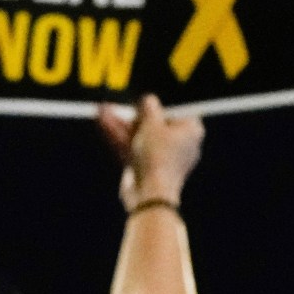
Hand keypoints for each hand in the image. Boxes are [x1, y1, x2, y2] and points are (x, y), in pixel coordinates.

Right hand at [98, 94, 204, 210]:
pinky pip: (135, 147)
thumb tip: (148, 99)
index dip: (156, 105)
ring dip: (121, 123)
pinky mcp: (148, 168)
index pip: (174, 110)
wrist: (150, 194)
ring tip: (102, 109)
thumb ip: (149, 108)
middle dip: (131, 114)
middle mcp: (181, 143)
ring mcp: (164, 157)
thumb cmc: (158, 155)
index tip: (140, 101)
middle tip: (115, 104)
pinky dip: (120, 136)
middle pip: (154, 123)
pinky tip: (103, 122)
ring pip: (140, 135)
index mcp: (192, 130)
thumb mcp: (152, 124)